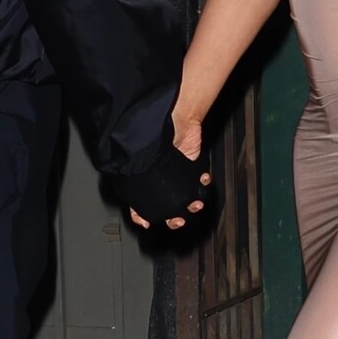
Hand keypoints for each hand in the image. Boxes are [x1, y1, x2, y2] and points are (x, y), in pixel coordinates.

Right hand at [128, 107, 210, 229]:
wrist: (173, 116)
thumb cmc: (152, 131)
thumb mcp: (137, 157)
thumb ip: (134, 179)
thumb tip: (133, 206)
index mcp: (142, 178)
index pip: (139, 203)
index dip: (141, 216)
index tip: (146, 222)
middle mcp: (159, 178)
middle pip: (165, 206)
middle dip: (173, 218)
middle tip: (177, 220)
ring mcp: (176, 174)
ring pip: (185, 199)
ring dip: (191, 205)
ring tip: (194, 204)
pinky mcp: (192, 166)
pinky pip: (199, 181)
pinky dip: (203, 183)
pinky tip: (202, 180)